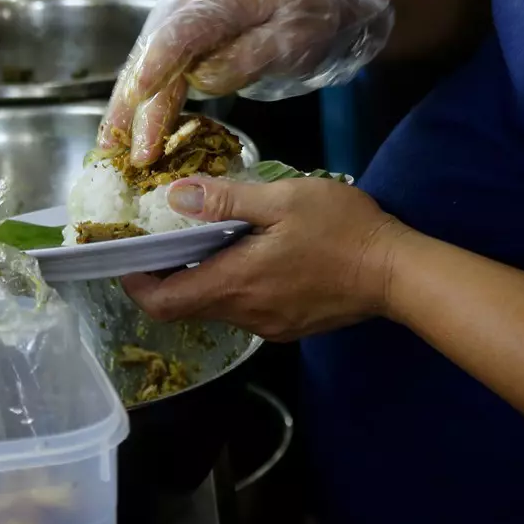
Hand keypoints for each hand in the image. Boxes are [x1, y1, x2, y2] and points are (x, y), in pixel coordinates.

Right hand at [97, 0, 392, 164]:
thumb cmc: (315, 11)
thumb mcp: (297, 33)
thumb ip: (250, 54)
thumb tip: (201, 79)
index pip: (181, 32)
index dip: (158, 64)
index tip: (141, 97)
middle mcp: (190, 6)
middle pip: (155, 56)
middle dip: (135, 104)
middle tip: (120, 150)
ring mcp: (184, 23)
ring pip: (149, 67)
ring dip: (129, 109)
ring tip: (109, 149)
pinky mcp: (187, 41)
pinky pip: (160, 73)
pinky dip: (144, 104)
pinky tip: (129, 131)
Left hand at [121, 175, 410, 340]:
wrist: (398, 272)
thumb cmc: (342, 230)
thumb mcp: (283, 200)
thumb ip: (226, 199)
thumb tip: (176, 197)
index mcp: (236, 284)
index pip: (164, 302)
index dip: (136, 284)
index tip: (125, 258)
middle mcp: (247, 314)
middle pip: (187, 306)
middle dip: (166, 276)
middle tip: (162, 239)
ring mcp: (270, 325)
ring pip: (217, 307)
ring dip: (202, 278)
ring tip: (205, 238)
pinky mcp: (290, 325)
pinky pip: (246, 309)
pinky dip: (231, 285)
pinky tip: (246, 254)